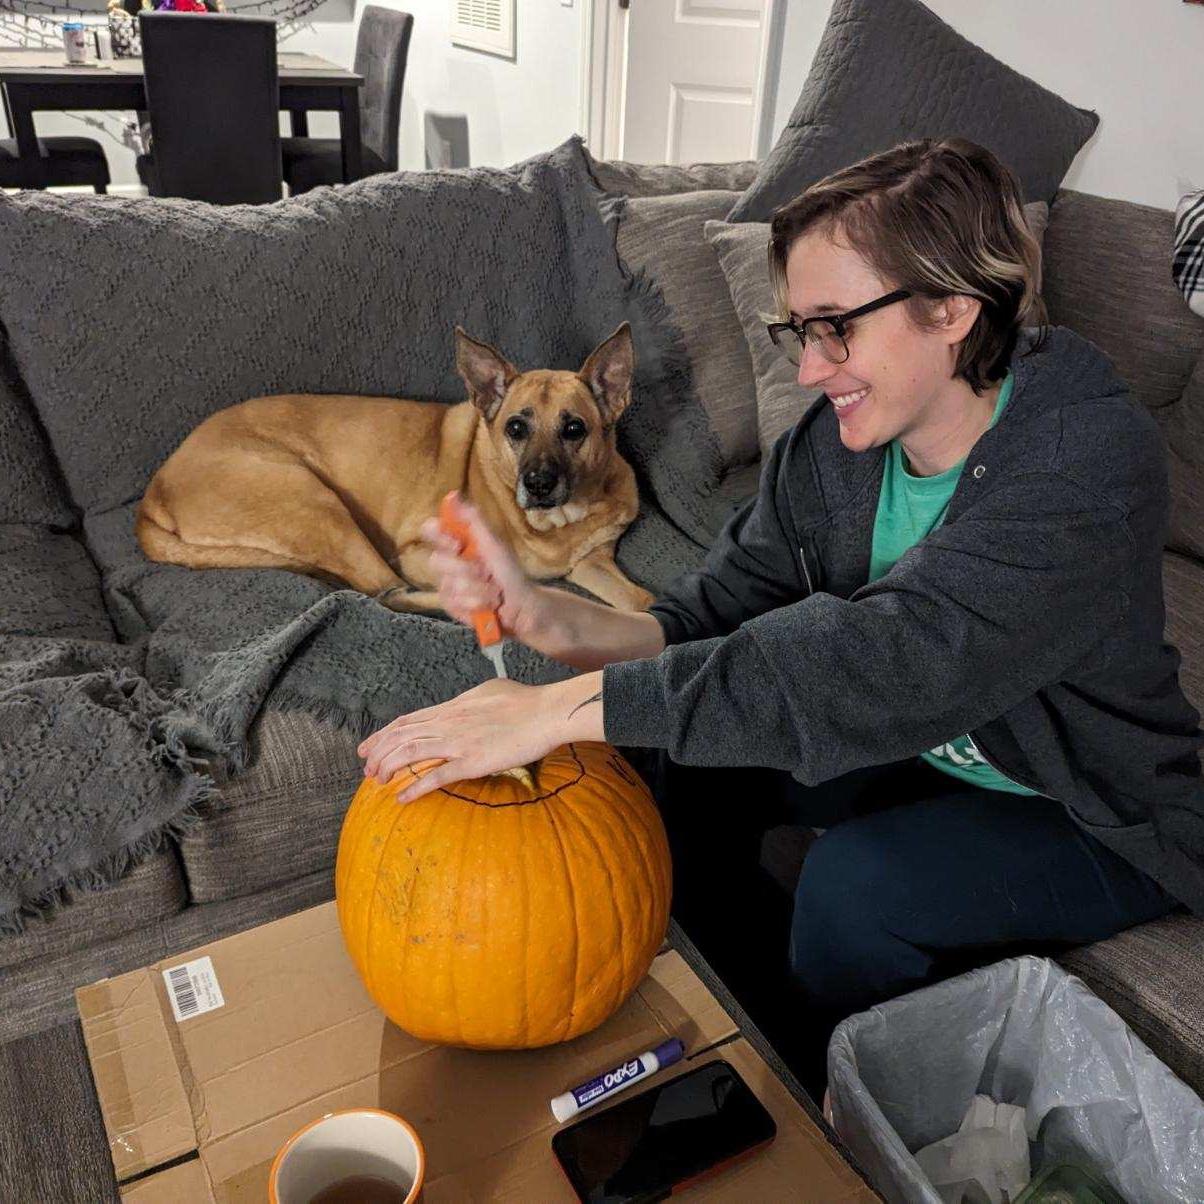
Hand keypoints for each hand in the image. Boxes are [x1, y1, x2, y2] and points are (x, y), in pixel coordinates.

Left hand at [356, 678, 564, 803]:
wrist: (546, 712)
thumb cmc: (525, 701)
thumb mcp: (488, 691)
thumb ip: (469, 701)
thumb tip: (463, 705)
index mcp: (452, 707)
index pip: (407, 721)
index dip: (382, 735)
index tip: (367, 746)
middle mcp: (449, 723)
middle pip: (400, 737)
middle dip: (378, 754)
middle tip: (367, 770)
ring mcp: (459, 742)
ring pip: (410, 754)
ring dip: (389, 769)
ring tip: (378, 782)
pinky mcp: (473, 761)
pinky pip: (436, 777)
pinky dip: (415, 788)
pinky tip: (402, 798)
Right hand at [420, 492, 544, 643]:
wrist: (520, 605)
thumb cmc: (509, 571)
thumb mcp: (494, 543)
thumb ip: (473, 520)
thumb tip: (453, 495)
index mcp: (457, 542)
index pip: (431, 530)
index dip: (439, 536)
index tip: (456, 544)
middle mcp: (448, 562)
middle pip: (435, 561)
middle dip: (466, 569)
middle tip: (486, 572)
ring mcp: (447, 585)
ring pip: (450, 584)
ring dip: (479, 589)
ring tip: (494, 591)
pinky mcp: (450, 605)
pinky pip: (455, 602)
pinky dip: (477, 603)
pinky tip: (486, 604)